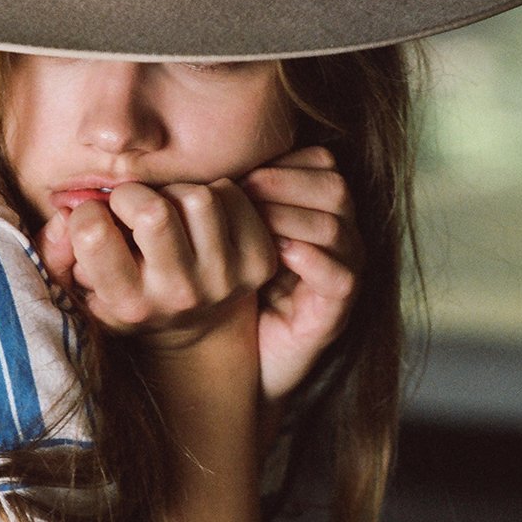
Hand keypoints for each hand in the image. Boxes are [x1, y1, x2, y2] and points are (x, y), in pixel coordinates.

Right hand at [36, 178, 276, 350]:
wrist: (196, 326)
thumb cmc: (127, 291)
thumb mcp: (78, 285)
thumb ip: (55, 251)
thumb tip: (64, 214)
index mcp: (128, 304)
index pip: (92, 233)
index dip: (87, 213)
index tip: (96, 219)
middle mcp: (178, 297)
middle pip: (152, 210)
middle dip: (132, 194)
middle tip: (131, 205)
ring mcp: (224, 281)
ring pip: (197, 198)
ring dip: (175, 192)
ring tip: (168, 210)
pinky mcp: (258, 263)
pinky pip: (233, 196)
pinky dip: (214, 193)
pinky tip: (200, 217)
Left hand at [242, 146, 361, 403]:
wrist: (248, 359)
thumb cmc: (232, 288)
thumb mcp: (225, 235)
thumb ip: (218, 198)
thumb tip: (179, 162)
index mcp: (315, 208)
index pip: (321, 162)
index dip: (284, 162)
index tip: (240, 174)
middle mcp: (337, 236)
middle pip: (334, 187)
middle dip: (286, 184)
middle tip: (245, 192)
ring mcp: (342, 271)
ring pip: (335, 227)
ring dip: (292, 218)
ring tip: (255, 223)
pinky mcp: (336, 310)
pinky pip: (340, 277)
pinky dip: (312, 260)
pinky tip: (280, 254)